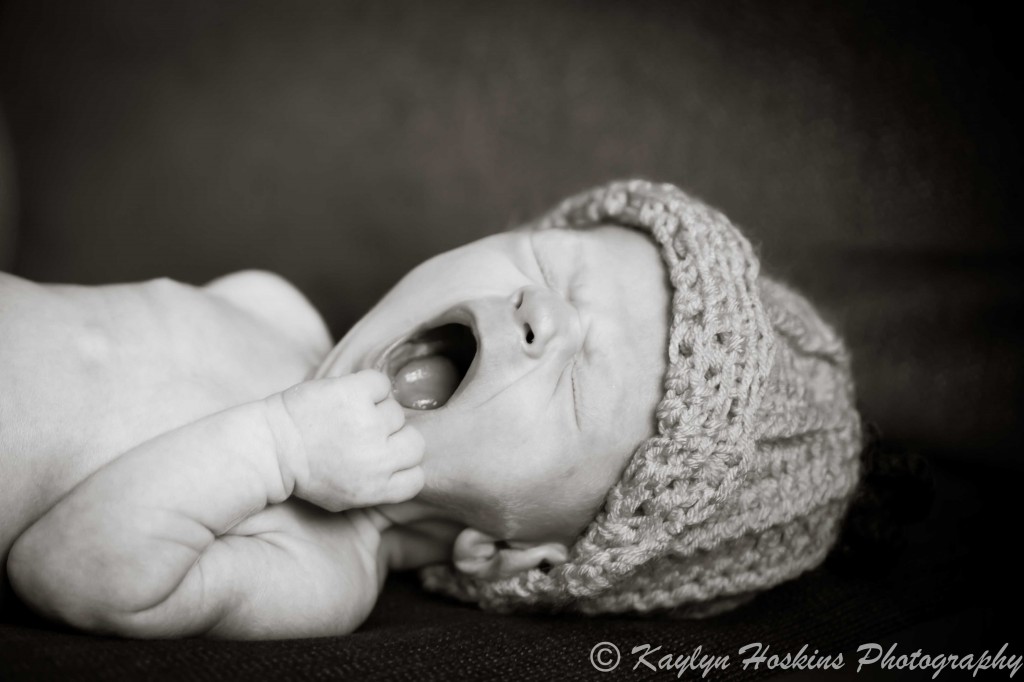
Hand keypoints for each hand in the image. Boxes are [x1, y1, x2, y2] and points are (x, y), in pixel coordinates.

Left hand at [265, 370, 424, 511]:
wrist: (271, 448)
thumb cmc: (305, 472)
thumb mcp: (345, 498)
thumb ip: (380, 487)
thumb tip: (406, 468)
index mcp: (376, 488)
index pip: (417, 476)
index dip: (402, 466)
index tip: (384, 458)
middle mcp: (377, 458)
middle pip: (415, 443)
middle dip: (394, 439)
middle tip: (368, 435)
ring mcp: (367, 424)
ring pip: (397, 412)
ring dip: (377, 411)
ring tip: (349, 415)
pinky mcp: (354, 393)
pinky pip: (381, 384)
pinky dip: (368, 386)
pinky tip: (349, 396)